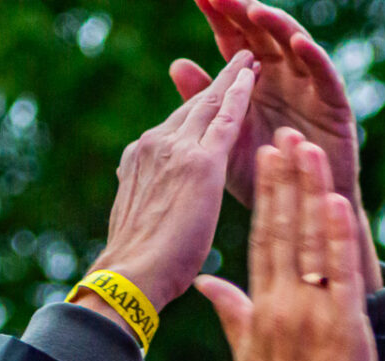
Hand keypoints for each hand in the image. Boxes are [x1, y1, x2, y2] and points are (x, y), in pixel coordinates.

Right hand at [80, 53, 255, 326]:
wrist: (130, 275)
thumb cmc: (138, 268)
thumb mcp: (139, 220)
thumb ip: (148, 200)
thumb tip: (149, 208)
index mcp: (139, 160)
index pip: (175, 126)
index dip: (195, 108)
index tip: (208, 96)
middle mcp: (154, 145)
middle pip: (192, 108)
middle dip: (216, 84)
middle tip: (238, 62)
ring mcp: (176, 150)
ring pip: (210, 106)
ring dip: (232, 80)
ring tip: (250, 62)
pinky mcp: (201, 162)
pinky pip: (226, 119)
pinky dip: (241, 94)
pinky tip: (254, 76)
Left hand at [171, 1, 378, 283]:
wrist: (301, 216)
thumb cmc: (265, 175)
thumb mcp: (226, 140)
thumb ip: (207, 104)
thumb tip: (177, 63)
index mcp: (255, 82)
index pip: (234, 41)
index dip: (218, 17)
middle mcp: (284, 78)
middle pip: (264, 35)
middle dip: (243, 12)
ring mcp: (311, 90)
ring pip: (295, 47)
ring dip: (277, 26)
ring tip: (255, 9)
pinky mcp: (336, 108)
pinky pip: (326, 77)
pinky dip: (313, 58)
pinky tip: (297, 42)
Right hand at [197, 130, 376, 360]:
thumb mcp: (248, 359)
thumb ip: (233, 313)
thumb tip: (209, 284)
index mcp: (260, 312)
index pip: (262, 241)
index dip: (266, 196)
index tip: (267, 157)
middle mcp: (282, 308)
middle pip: (283, 232)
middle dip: (286, 180)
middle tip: (286, 134)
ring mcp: (312, 317)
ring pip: (312, 244)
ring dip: (312, 194)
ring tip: (311, 152)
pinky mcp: (343, 330)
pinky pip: (341, 274)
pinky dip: (339, 237)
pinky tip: (336, 201)